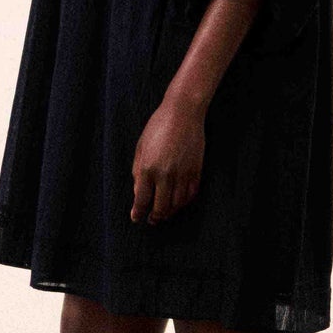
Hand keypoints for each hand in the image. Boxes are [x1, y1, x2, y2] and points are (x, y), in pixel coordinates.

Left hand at [131, 94, 204, 223]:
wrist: (183, 113)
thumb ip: (138, 172)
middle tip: (151, 220)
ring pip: (177, 204)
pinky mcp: (196, 170)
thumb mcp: (141, 148)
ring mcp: (183, 173)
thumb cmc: (158, 126)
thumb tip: (139, 192)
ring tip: (164, 213)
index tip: (136, 218)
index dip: (138, 212)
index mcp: (148, 168)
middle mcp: (165, 174)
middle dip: (154, 217)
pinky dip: (184, 202)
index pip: (142, 199)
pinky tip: (178, 202)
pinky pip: (190, 194)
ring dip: (169, 212)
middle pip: (160, 207)